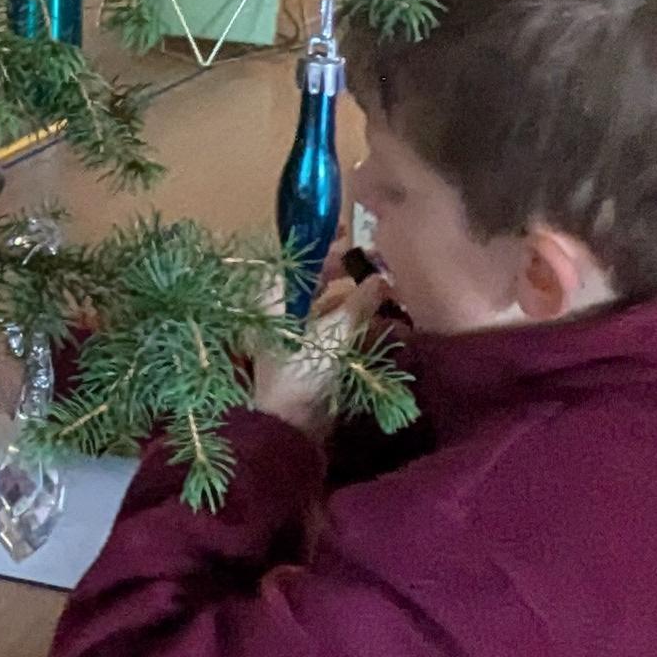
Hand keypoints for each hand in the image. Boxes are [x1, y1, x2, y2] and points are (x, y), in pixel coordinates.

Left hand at [249, 256, 394, 437]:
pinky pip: (328, 325)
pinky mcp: (304, 352)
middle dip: (342, 268)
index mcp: (273, 295)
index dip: (320, 242)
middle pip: (311, 278)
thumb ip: (360, 302)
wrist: (287, 425)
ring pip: (322, 302)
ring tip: (382, 285)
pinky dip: (349, 317)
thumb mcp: (334, 333)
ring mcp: (290, 331)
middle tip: (374, 259)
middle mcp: (278, 308)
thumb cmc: (302, 372)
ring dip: (350, 293)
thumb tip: (383, 278)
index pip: (296, 257)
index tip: (347, 231)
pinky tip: (377, 316)